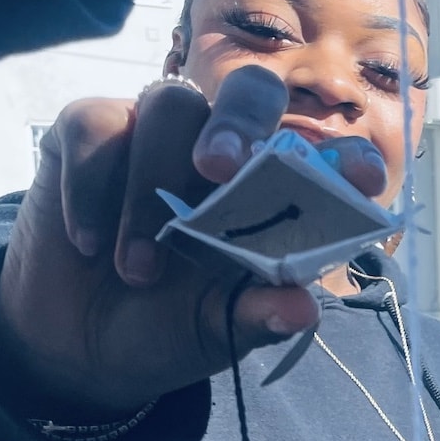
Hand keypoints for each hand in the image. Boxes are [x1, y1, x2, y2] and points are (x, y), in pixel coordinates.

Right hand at [0, 66, 388, 419]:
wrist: (79, 348)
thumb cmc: (166, 327)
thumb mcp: (214, 331)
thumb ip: (257, 316)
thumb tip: (302, 310)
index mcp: (270, 195)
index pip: (321, 157)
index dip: (344, 159)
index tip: (360, 177)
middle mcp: (221, 151)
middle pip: (249, 92)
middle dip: (240, 122)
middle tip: (218, 169)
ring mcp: (154, 133)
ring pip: (169, 106)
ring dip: (150, 188)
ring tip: (138, 270)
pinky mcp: (90, 133)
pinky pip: (94, 124)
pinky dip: (90, 186)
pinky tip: (89, 243)